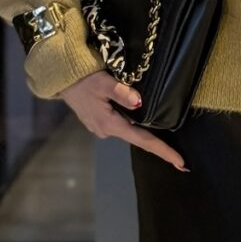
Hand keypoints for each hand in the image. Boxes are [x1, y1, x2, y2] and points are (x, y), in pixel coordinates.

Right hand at [59, 67, 188, 171]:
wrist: (59, 78)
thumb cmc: (81, 78)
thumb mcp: (102, 81)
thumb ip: (120, 92)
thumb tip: (139, 102)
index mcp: (110, 123)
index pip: (143, 140)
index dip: (163, 151)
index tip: (181, 163)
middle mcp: (107, 130)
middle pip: (138, 139)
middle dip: (158, 148)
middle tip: (179, 160)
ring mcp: (101, 127)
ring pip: (129, 131)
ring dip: (145, 136)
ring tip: (166, 146)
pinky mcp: (98, 121)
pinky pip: (120, 125)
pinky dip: (133, 126)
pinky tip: (142, 124)